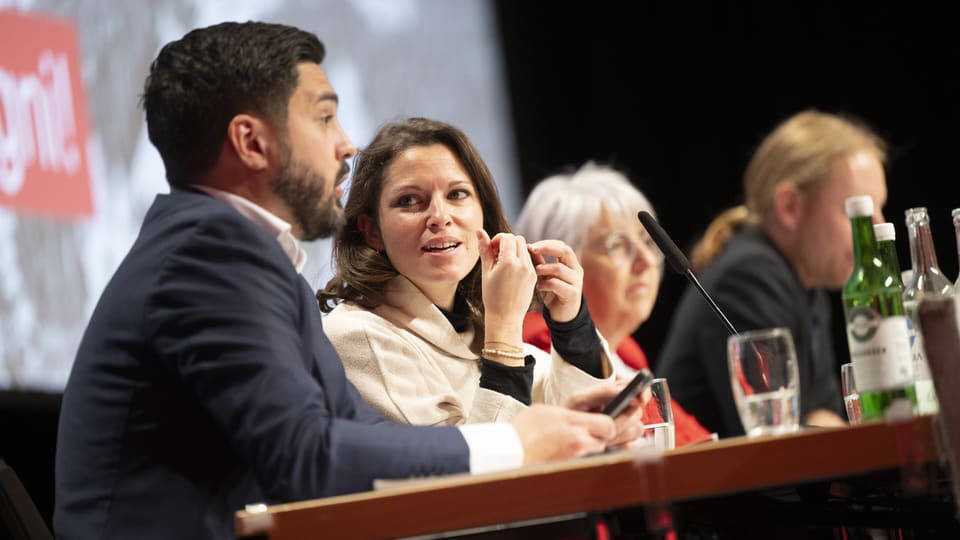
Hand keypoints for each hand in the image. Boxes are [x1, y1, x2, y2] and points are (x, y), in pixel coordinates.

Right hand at [477, 230, 536, 348]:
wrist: (506, 317)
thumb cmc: (492, 296)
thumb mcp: (486, 272)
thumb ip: (485, 250)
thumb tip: (479, 231)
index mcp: (509, 262)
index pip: (507, 237)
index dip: (497, 240)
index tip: (491, 250)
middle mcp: (523, 264)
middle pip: (518, 239)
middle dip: (507, 243)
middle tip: (496, 255)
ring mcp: (530, 270)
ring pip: (525, 248)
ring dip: (514, 250)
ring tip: (503, 264)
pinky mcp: (534, 276)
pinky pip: (529, 259)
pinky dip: (520, 259)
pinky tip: (511, 271)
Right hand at [510, 404, 614, 464]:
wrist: (509, 452)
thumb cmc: (522, 431)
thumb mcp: (545, 410)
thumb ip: (568, 413)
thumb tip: (577, 416)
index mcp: (573, 422)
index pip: (608, 424)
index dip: (608, 423)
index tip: (602, 421)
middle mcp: (578, 441)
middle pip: (604, 440)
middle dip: (599, 437)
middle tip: (586, 433)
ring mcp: (575, 458)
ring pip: (595, 453)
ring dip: (589, 448)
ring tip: (571, 444)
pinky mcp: (569, 469)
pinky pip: (583, 463)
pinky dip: (579, 459)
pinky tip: (566, 454)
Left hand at [528, 240, 583, 322]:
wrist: (563, 315)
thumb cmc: (553, 293)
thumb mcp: (546, 275)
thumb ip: (541, 263)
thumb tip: (529, 248)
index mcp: (571, 264)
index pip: (562, 246)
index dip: (547, 243)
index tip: (532, 245)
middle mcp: (576, 270)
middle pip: (565, 251)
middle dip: (547, 248)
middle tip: (532, 250)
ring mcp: (576, 282)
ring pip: (559, 268)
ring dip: (543, 269)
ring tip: (534, 273)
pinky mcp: (573, 294)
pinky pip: (557, 284)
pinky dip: (545, 283)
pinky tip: (539, 286)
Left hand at [566, 380, 645, 447]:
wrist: (566, 435)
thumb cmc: (572, 414)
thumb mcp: (580, 399)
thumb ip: (601, 391)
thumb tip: (621, 389)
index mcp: (616, 394)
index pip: (638, 389)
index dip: (643, 392)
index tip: (640, 398)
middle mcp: (624, 409)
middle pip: (638, 413)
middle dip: (624, 419)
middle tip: (609, 422)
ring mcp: (626, 426)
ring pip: (637, 429)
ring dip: (620, 433)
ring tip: (604, 434)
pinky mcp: (625, 442)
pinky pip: (632, 445)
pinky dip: (621, 445)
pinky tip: (609, 444)